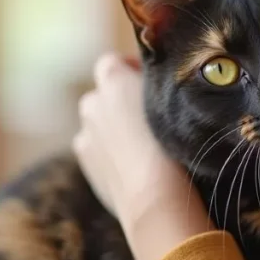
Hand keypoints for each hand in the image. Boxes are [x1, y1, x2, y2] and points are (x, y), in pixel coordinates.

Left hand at [73, 53, 210, 259]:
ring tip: (145, 145)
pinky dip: (110, 152)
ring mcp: (84, 135)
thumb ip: (159, 85)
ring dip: (114, 127)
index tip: (154, 87)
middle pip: (104, 93)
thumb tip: (159, 82)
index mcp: (111, 79)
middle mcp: (91, 102)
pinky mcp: (85, 164)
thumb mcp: (175, 101)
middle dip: (122, 100)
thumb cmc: (174, 143)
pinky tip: (135, 166)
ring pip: (99, 123)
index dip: (133, 71)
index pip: (115, 62)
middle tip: (153, 117)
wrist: (157, 198)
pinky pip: (96, 149)